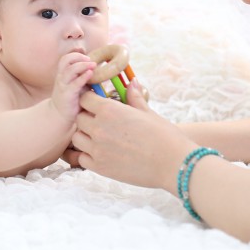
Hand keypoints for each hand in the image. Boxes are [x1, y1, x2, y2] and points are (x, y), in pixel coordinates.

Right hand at [49, 51, 95, 121]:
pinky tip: (91, 74)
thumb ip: (84, 78)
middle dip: (79, 57)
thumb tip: (102, 71)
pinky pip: (75, 83)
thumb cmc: (71, 99)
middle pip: (66, 60)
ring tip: (93, 65)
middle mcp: (62, 77)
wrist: (59, 115)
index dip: (77, 55)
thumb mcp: (76, 85)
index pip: (67, 58)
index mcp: (63, 74)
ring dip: (82, 65)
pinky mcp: (67, 94)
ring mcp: (64, 85)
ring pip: (70, 70)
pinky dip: (83, 77)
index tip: (89, 58)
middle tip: (91, 60)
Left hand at [72, 81, 193, 190]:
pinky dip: (87, 155)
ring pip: (76, 139)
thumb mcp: (148, 112)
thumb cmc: (164, 136)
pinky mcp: (100, 167)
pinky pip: (81, 159)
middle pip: (79, 118)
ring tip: (99, 138)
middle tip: (99, 121)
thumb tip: (132, 82)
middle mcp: (99, 128)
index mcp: (110, 110)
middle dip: (86, 118)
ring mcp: (97, 149)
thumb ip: (134, 98)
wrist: (173, 164)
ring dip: (85, 136)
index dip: (89, 100)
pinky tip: (100, 153)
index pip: (84, 99)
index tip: (95, 103)